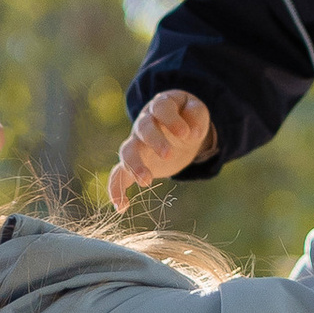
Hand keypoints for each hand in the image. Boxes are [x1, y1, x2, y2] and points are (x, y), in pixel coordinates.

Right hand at [108, 88, 214, 207]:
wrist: (178, 128)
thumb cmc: (187, 117)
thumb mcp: (197, 111)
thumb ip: (196, 116)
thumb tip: (192, 134)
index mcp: (161, 106)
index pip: (161, 108)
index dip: (171, 120)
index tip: (186, 135)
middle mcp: (144, 123)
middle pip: (142, 128)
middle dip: (154, 141)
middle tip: (168, 155)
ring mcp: (136, 143)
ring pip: (127, 151)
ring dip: (134, 166)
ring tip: (146, 182)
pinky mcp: (134, 163)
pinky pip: (118, 174)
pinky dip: (116, 189)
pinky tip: (121, 206)